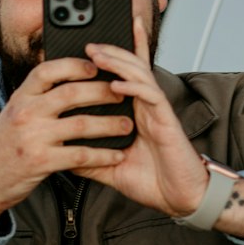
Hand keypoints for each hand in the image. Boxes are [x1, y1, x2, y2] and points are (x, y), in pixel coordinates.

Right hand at [0, 57, 132, 230]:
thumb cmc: (4, 145)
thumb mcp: (13, 112)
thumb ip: (36, 96)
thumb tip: (68, 78)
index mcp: (20, 97)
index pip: (48, 70)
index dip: (74, 65)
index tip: (96, 66)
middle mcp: (26, 113)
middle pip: (71, 93)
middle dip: (102, 92)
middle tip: (122, 93)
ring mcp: (33, 137)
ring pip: (81, 124)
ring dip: (109, 124)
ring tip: (127, 124)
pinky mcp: (41, 162)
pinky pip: (80, 155)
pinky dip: (102, 155)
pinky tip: (115, 155)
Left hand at [75, 17, 210, 216]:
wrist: (179, 199)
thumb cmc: (154, 183)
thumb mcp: (111, 169)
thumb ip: (90, 160)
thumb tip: (64, 156)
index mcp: (137, 114)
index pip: (126, 79)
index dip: (116, 59)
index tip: (91, 48)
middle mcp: (148, 108)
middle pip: (132, 69)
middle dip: (112, 53)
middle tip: (89, 44)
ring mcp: (158, 112)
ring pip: (140, 75)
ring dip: (119, 62)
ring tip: (98, 54)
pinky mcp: (167, 121)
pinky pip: (151, 97)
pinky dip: (134, 87)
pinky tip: (117, 84)